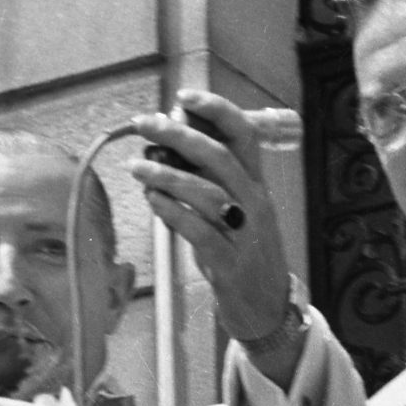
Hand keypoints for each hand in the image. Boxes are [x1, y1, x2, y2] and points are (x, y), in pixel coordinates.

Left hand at [130, 90, 291, 348]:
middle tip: (145, 124)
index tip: (183, 96)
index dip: (216, 110)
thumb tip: (169, 144)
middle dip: (179, 135)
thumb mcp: (232, 210)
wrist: (267, 309)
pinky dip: (173, 212)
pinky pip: (200, 232)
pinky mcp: (231, 264)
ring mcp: (246, 234)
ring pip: (208, 193)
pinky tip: (152, 200)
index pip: (244, 134)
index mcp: (257, 184)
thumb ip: (207, 180)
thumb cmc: (242, 253)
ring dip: (167, 175)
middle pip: (220, 157)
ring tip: (137, 167)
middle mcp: (255, 203)